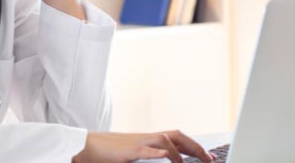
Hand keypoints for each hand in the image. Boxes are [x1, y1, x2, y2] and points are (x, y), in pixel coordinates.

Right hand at [72, 130, 215, 162]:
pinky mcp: (126, 151)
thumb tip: (162, 158)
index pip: (175, 138)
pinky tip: (166, 155)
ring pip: (164, 139)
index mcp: (146, 139)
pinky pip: (143, 150)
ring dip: (180, 152)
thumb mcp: (130, 156)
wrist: (84, 146)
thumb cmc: (105, 153)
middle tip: (210, 159)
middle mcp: (144, 138)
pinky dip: (156, 152)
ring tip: (191, 162)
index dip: (194, 146)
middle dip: (195, 147)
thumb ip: (146, 156)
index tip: (208, 157)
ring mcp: (136, 143)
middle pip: (175, 135)